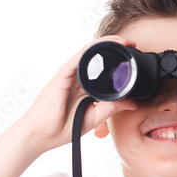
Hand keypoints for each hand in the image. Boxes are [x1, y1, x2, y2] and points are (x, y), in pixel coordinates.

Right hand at [19, 35, 138, 151]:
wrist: (42, 135)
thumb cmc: (62, 128)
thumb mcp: (94, 117)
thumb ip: (111, 108)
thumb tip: (133, 104)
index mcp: (85, 89)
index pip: (103, 71)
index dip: (119, 64)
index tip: (134, 62)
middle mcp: (78, 79)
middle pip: (98, 58)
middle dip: (116, 48)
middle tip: (133, 46)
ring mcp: (70, 75)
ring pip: (89, 53)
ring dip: (107, 44)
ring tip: (124, 42)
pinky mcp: (62, 75)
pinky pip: (78, 58)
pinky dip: (92, 49)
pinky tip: (104, 45)